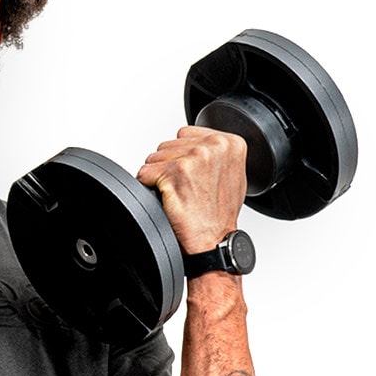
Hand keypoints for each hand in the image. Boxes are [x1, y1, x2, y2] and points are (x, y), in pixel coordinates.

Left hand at [136, 126, 247, 255]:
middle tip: (187, 188)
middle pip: (167, 145)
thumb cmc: (218, 215)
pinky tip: (170, 198)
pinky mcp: (176, 171)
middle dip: (170, 167)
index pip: (185, 134)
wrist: (212, 241)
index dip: (182, 157)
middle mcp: (215, 146)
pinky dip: (149, 187)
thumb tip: (197, 144)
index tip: (195, 177)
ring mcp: (196, 157)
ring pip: (154, 158)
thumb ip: (215, 153)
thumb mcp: (230, 174)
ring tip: (180, 193)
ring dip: (160, 177)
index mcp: (230, 143)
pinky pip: (144, 173)